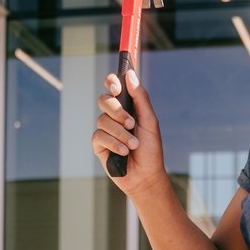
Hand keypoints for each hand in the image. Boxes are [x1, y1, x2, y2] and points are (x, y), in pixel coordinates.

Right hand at [92, 69, 164, 189]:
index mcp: (127, 107)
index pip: (113, 87)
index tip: (116, 86)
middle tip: (131, 123)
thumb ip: (140, 98)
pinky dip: (114, 143)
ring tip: (133, 145)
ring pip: (102, 119)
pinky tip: (123, 152)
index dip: (111, 82)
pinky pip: (99, 136)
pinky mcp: (99, 144)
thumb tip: (130, 74)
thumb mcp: (150, 121)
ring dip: (120, 133)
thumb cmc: (150, 149)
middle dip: (117, 110)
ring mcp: (105, 130)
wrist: (146, 175)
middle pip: (104, 100)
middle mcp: (114, 116)